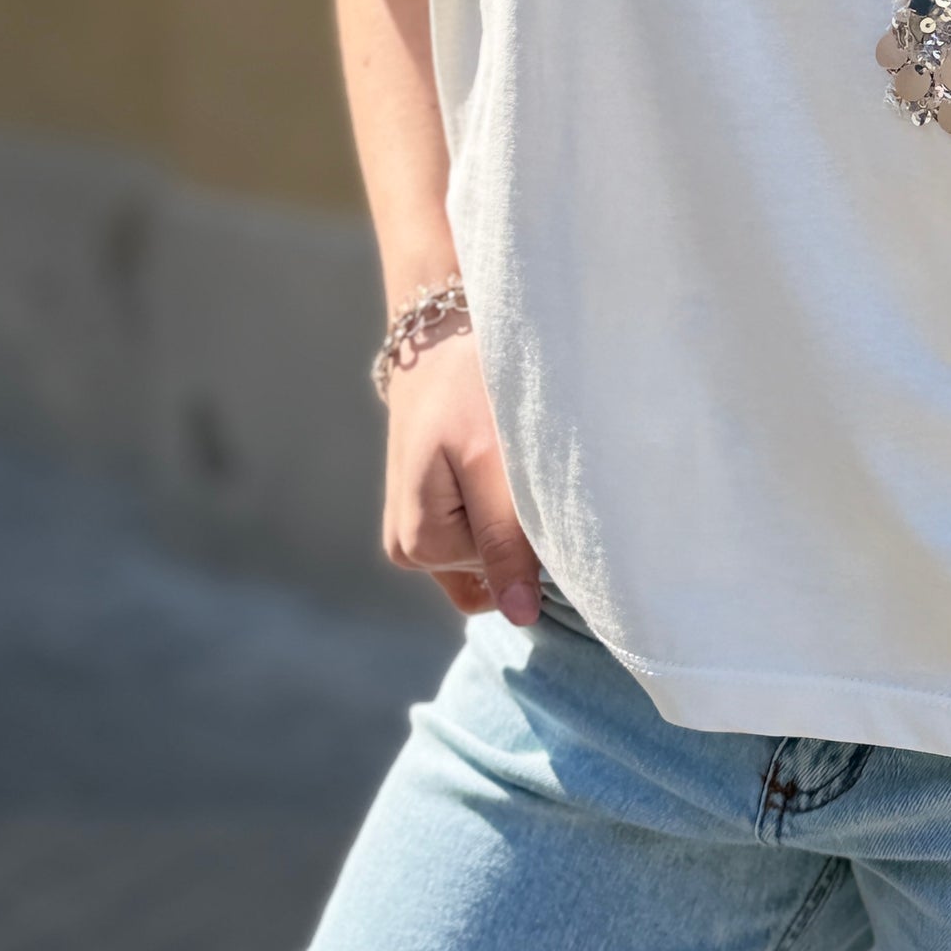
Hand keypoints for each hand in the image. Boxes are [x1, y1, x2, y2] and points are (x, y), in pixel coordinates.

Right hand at [381, 323, 542, 625]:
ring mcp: (415, 533)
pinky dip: (500, 511)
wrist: (442, 333)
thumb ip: (506, 541)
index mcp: (421, 546)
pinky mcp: (427, 511)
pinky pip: (478, 536)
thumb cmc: (469, 387)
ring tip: (512, 462)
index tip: (540, 489)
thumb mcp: (493, 462)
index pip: (506, 584)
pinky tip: (501, 468)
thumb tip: (520, 616)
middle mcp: (410, 551)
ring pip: (489, 556)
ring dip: (512, 519)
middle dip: (521, 533)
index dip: (537, 544)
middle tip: (526, 469)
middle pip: (494, 575)